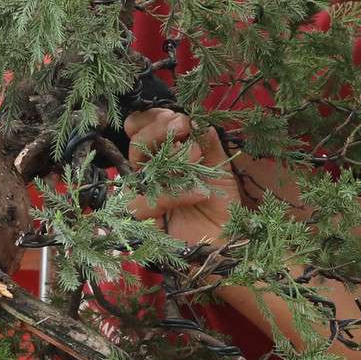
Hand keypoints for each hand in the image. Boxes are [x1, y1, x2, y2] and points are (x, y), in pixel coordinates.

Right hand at [124, 108, 236, 246]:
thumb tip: (198, 119)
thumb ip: (208, 144)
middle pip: (134, 142)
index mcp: (163, 156)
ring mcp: (143, 195)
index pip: (141, 128)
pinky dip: (175, 193)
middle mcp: (149, 173)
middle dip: (156, 128)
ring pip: (136, 167)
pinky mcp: (142, 220)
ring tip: (196, 157)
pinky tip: (199, 192)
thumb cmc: (221, 207)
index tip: (179, 117)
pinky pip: (147, 200)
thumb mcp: (219, 169)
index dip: (153, 118)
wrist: (225, 242)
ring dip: (168, 155)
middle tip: (181, 125)